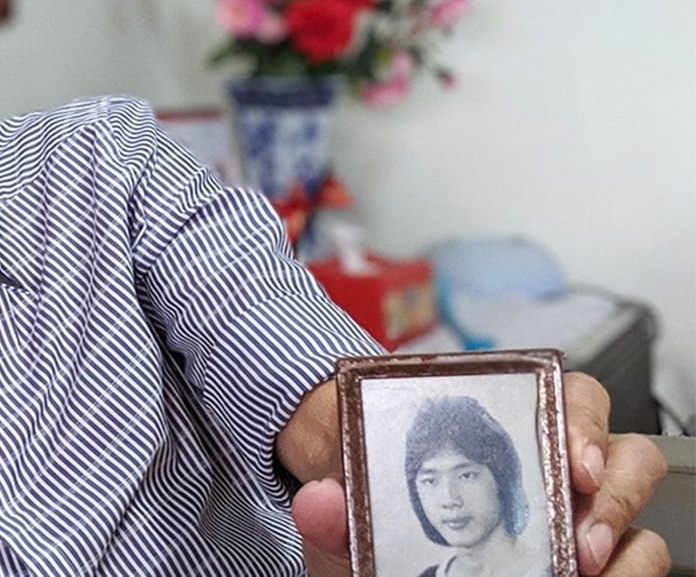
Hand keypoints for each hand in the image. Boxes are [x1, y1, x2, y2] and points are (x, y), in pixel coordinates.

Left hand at [288, 372, 670, 575]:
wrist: (374, 562)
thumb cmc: (372, 527)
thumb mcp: (348, 511)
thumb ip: (332, 503)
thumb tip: (319, 501)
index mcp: (498, 433)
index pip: (563, 398)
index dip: (580, 418)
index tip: (572, 457)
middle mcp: (550, 473)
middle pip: (621, 451)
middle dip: (615, 486)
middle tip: (584, 531)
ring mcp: (574, 522)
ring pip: (638, 512)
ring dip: (625, 535)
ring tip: (586, 565)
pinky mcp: (582, 564)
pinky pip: (637, 563)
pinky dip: (631, 571)